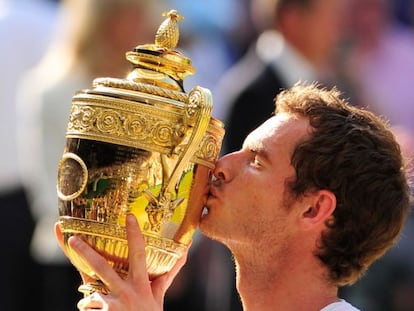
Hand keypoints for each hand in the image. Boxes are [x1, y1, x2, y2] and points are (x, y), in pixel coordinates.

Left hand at [55, 215, 188, 310]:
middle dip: (85, 251)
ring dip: (91, 298)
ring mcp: (112, 305)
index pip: (138, 254)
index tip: (129, 217)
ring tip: (98, 305)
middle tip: (73, 239)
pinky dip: (92, 309)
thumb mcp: (159, 295)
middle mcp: (126, 292)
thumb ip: (168, 273)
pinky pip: (89, 306)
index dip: (134, 234)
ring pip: (91, 292)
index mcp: (142, 284)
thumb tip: (185, 250)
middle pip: (102, 266)